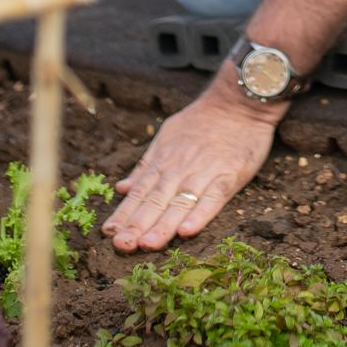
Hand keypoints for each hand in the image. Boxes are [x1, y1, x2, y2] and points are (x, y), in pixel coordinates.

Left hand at [103, 83, 281, 251]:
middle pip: (156, 200)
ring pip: (180, 202)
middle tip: (122, 245)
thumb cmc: (201, 120)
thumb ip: (146, 165)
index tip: (109, 233)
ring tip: (147, 245)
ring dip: (163, 225)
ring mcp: (204, 172)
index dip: (124, 213)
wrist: (237, 101)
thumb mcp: (167, 135)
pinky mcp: (229, 174)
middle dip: (138, 224)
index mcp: (163, 161)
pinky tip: (187, 231)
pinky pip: (213, 197)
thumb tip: (122, 188)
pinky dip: (200, 214)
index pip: (140, 191)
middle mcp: (180, 168)